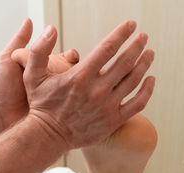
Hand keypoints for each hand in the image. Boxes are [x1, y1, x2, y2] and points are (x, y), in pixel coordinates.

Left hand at [0, 19, 80, 130]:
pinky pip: (67, 104)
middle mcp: (48, 83)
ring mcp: (51, 99)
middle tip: (78, 70)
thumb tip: (30, 21)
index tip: (72, 55)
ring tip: (82, 84)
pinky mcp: (52, 111)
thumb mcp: (8, 58)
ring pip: (72, 89)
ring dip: (79, 85)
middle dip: (79, 70)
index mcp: (40, 69)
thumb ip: (20, 40)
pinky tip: (79, 97)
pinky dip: (75, 101)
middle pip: (71, 74)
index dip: (70, 57)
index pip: (62, 59)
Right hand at [22, 21, 154, 148]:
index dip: (121, 34)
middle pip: (125, 62)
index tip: (131, 25)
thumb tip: (51, 29)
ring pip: (133, 81)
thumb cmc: (41, 104)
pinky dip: (147, 91)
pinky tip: (151, 80)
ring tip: (150, 53)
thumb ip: (39, 50)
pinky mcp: (113, 121)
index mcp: (80, 77)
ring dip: (144, 64)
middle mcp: (96, 91)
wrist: (47, 136)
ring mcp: (107, 107)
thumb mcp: (33, 75)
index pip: (107, 48)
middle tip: (143, 37)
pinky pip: (137, 104)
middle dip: (137, 46)